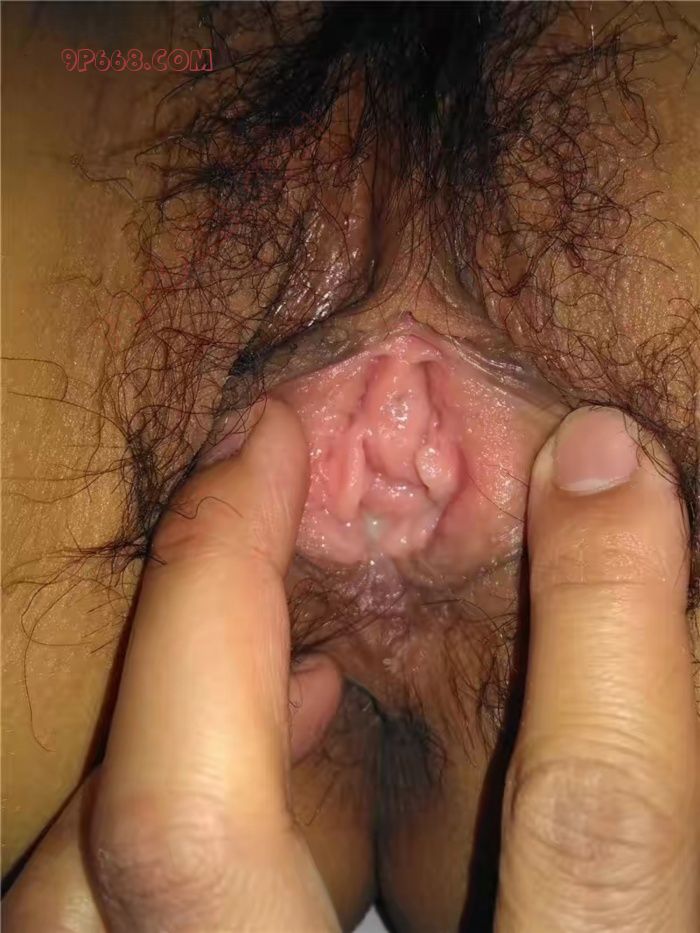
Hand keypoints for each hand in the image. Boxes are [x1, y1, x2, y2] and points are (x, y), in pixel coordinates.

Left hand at [3, 405, 697, 931]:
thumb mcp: (636, 923)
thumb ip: (613, 777)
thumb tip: (630, 541)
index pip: (592, 843)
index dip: (608, 622)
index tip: (599, 455)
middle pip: (198, 840)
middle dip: (217, 588)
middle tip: (263, 446)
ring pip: (78, 889)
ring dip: (164, 698)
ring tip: (244, 578)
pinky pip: (80, 916)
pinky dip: (136, 806)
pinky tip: (251, 734)